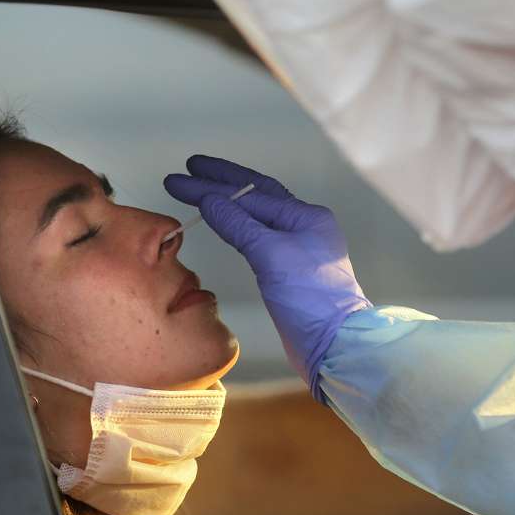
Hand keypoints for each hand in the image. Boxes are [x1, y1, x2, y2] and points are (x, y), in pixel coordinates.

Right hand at [164, 155, 370, 400]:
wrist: (334, 346)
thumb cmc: (311, 299)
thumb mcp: (271, 255)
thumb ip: (239, 224)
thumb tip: (210, 199)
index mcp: (305, 216)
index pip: (249, 192)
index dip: (211, 184)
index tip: (180, 178)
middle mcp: (303, 227)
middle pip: (255, 195)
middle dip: (220, 181)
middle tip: (189, 168)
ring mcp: (296, 249)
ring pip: (256, 215)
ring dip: (228, 201)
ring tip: (201, 188)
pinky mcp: (288, 272)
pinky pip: (257, 237)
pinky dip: (236, 225)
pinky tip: (225, 222)